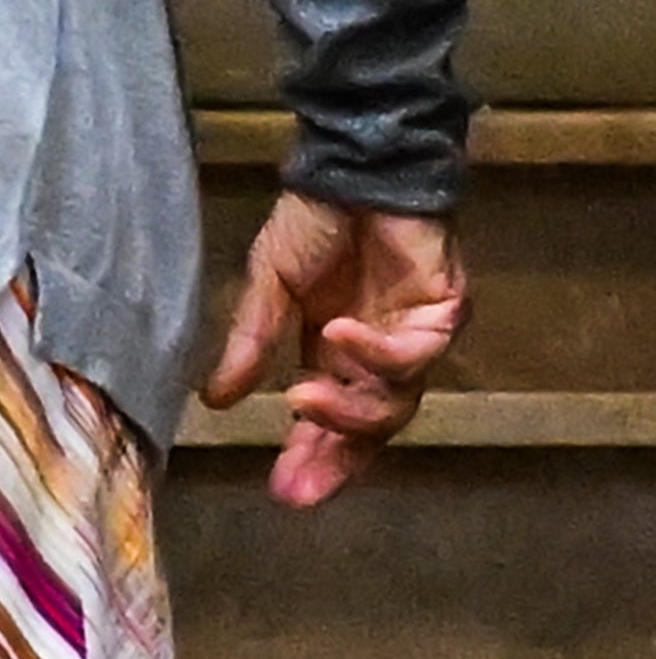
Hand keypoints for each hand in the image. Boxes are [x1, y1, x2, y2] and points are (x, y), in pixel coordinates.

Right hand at [200, 191, 465, 511]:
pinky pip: (412, 353)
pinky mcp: (443, 311)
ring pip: (394, 401)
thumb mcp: (269, 287)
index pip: (334, 422)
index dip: (312, 457)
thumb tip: (215, 402)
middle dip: (335, 460)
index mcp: (339, 354)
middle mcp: (381, 355)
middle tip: (298, 487)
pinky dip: (373, 351)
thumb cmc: (316, 219)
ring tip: (298, 399)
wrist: (355, 167)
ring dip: (346, 408)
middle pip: (370, 428)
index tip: (282, 492)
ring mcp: (416, 337)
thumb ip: (251, 344)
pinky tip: (335, 335)